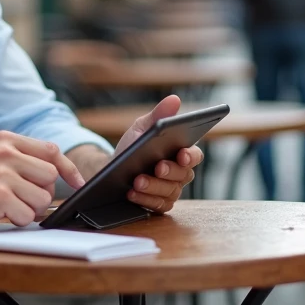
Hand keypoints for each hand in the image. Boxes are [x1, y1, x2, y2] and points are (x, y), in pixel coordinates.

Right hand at [0, 131, 84, 230]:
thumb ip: (23, 158)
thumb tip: (63, 174)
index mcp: (5, 139)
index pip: (51, 150)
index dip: (69, 169)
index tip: (79, 183)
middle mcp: (4, 152)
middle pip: (51, 176)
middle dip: (42, 193)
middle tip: (22, 198)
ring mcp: (0, 173)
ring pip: (43, 198)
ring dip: (30, 209)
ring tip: (8, 206)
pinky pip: (27, 215)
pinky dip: (18, 220)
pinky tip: (0, 214)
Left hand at [116, 95, 203, 214]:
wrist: (111, 170)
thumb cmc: (132, 148)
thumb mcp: (141, 129)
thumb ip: (158, 115)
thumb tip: (175, 99)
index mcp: (180, 153)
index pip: (194, 155)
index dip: (190, 156)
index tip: (181, 153)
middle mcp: (179, 174)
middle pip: (183, 175)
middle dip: (170, 171)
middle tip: (157, 166)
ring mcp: (170, 191)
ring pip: (170, 192)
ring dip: (154, 186)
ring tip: (137, 180)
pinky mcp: (158, 204)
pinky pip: (157, 205)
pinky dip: (145, 199)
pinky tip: (132, 193)